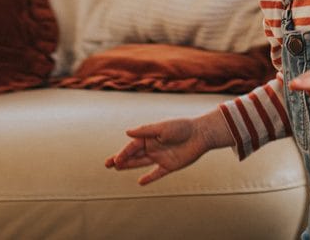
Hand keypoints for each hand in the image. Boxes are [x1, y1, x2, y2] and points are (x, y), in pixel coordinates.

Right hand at [104, 111, 233, 184]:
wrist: (201, 134)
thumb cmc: (182, 127)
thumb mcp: (162, 128)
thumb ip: (145, 131)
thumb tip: (127, 132)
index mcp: (150, 137)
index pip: (133, 146)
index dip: (124, 153)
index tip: (115, 160)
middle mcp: (154, 146)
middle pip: (134, 154)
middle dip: (121, 159)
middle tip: (108, 164)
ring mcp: (161, 157)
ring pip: (142, 163)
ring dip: (130, 165)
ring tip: (117, 168)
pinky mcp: (170, 166)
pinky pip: (157, 173)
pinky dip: (149, 177)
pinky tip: (141, 182)